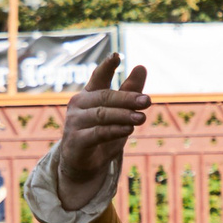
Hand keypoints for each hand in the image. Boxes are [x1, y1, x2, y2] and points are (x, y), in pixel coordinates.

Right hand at [54, 57, 148, 204]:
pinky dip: (114, 130)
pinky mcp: (76, 140)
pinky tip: (128, 129)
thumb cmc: (101, 134)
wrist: (83, 165)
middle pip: (105, 97)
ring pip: (102, 115)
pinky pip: (98, 133)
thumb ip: (129, 91)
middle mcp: (79, 104)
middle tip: (147, 100)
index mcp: (89, 94)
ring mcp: (75, 122)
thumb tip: (142, 66)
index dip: (107, 67)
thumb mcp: (119, 113)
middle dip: (127, 98)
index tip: (117, 56)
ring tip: (142, 117)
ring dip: (124, 115)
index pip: (98, 77)